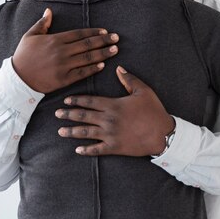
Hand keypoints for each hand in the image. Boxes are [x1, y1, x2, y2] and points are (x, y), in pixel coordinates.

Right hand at [12, 8, 119, 92]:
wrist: (18, 79)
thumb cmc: (24, 56)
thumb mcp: (30, 35)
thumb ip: (42, 23)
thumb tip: (49, 11)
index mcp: (55, 39)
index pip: (80, 34)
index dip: (94, 32)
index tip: (105, 32)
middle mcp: (61, 51)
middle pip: (87, 44)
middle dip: (104, 41)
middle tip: (116, 39)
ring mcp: (63, 66)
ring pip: (88, 58)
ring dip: (103, 53)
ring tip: (115, 50)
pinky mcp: (64, 79)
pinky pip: (82, 73)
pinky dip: (93, 68)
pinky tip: (102, 65)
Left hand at [55, 66, 174, 155]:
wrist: (162, 134)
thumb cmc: (154, 111)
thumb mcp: (143, 91)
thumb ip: (129, 79)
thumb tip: (118, 68)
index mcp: (113, 105)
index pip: (89, 101)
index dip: (76, 101)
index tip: (65, 101)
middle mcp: (108, 120)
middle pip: (83, 116)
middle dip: (68, 115)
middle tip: (56, 114)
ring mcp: (110, 135)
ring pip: (86, 133)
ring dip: (72, 132)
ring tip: (60, 131)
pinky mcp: (115, 147)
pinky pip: (97, 150)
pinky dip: (86, 150)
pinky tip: (77, 150)